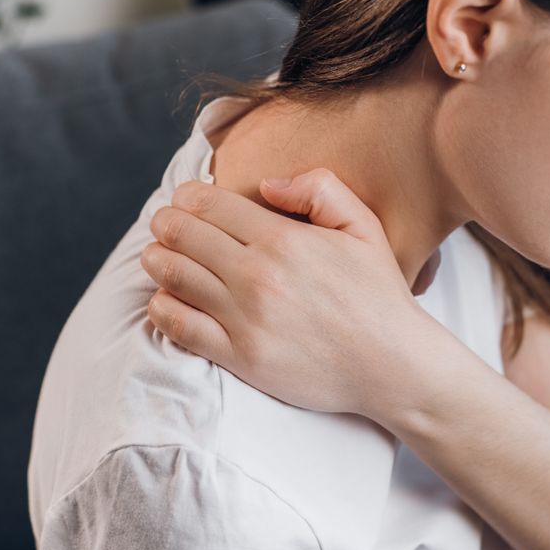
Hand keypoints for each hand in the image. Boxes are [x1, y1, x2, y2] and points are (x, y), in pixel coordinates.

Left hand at [141, 168, 444, 417]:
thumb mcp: (363, 226)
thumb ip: (319, 188)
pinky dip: (162, 307)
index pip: (208, 204)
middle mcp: (258, 275)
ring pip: (173, 276)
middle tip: (164, 225)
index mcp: (283, 239)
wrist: (392, 365)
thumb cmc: (378, 294)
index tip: (185, 200)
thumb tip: (266, 184)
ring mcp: (245, 318)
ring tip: (157, 256)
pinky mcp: (240, 357)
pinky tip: (165, 300)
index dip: (187, 197)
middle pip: (182, 235)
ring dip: (157, 260)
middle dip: (166, 223)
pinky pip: (179, 325)